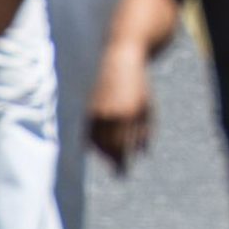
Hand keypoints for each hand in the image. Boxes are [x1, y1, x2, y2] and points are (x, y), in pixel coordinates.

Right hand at [88, 52, 154, 169]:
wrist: (119, 54)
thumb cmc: (137, 83)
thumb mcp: (146, 105)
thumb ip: (145, 129)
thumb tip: (143, 153)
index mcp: (127, 113)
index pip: (121, 146)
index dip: (120, 162)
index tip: (122, 173)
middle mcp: (108, 112)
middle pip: (106, 145)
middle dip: (111, 159)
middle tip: (117, 170)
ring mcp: (93, 107)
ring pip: (92, 138)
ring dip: (99, 151)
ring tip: (108, 158)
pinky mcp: (82, 102)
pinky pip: (83, 127)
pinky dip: (88, 138)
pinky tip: (94, 144)